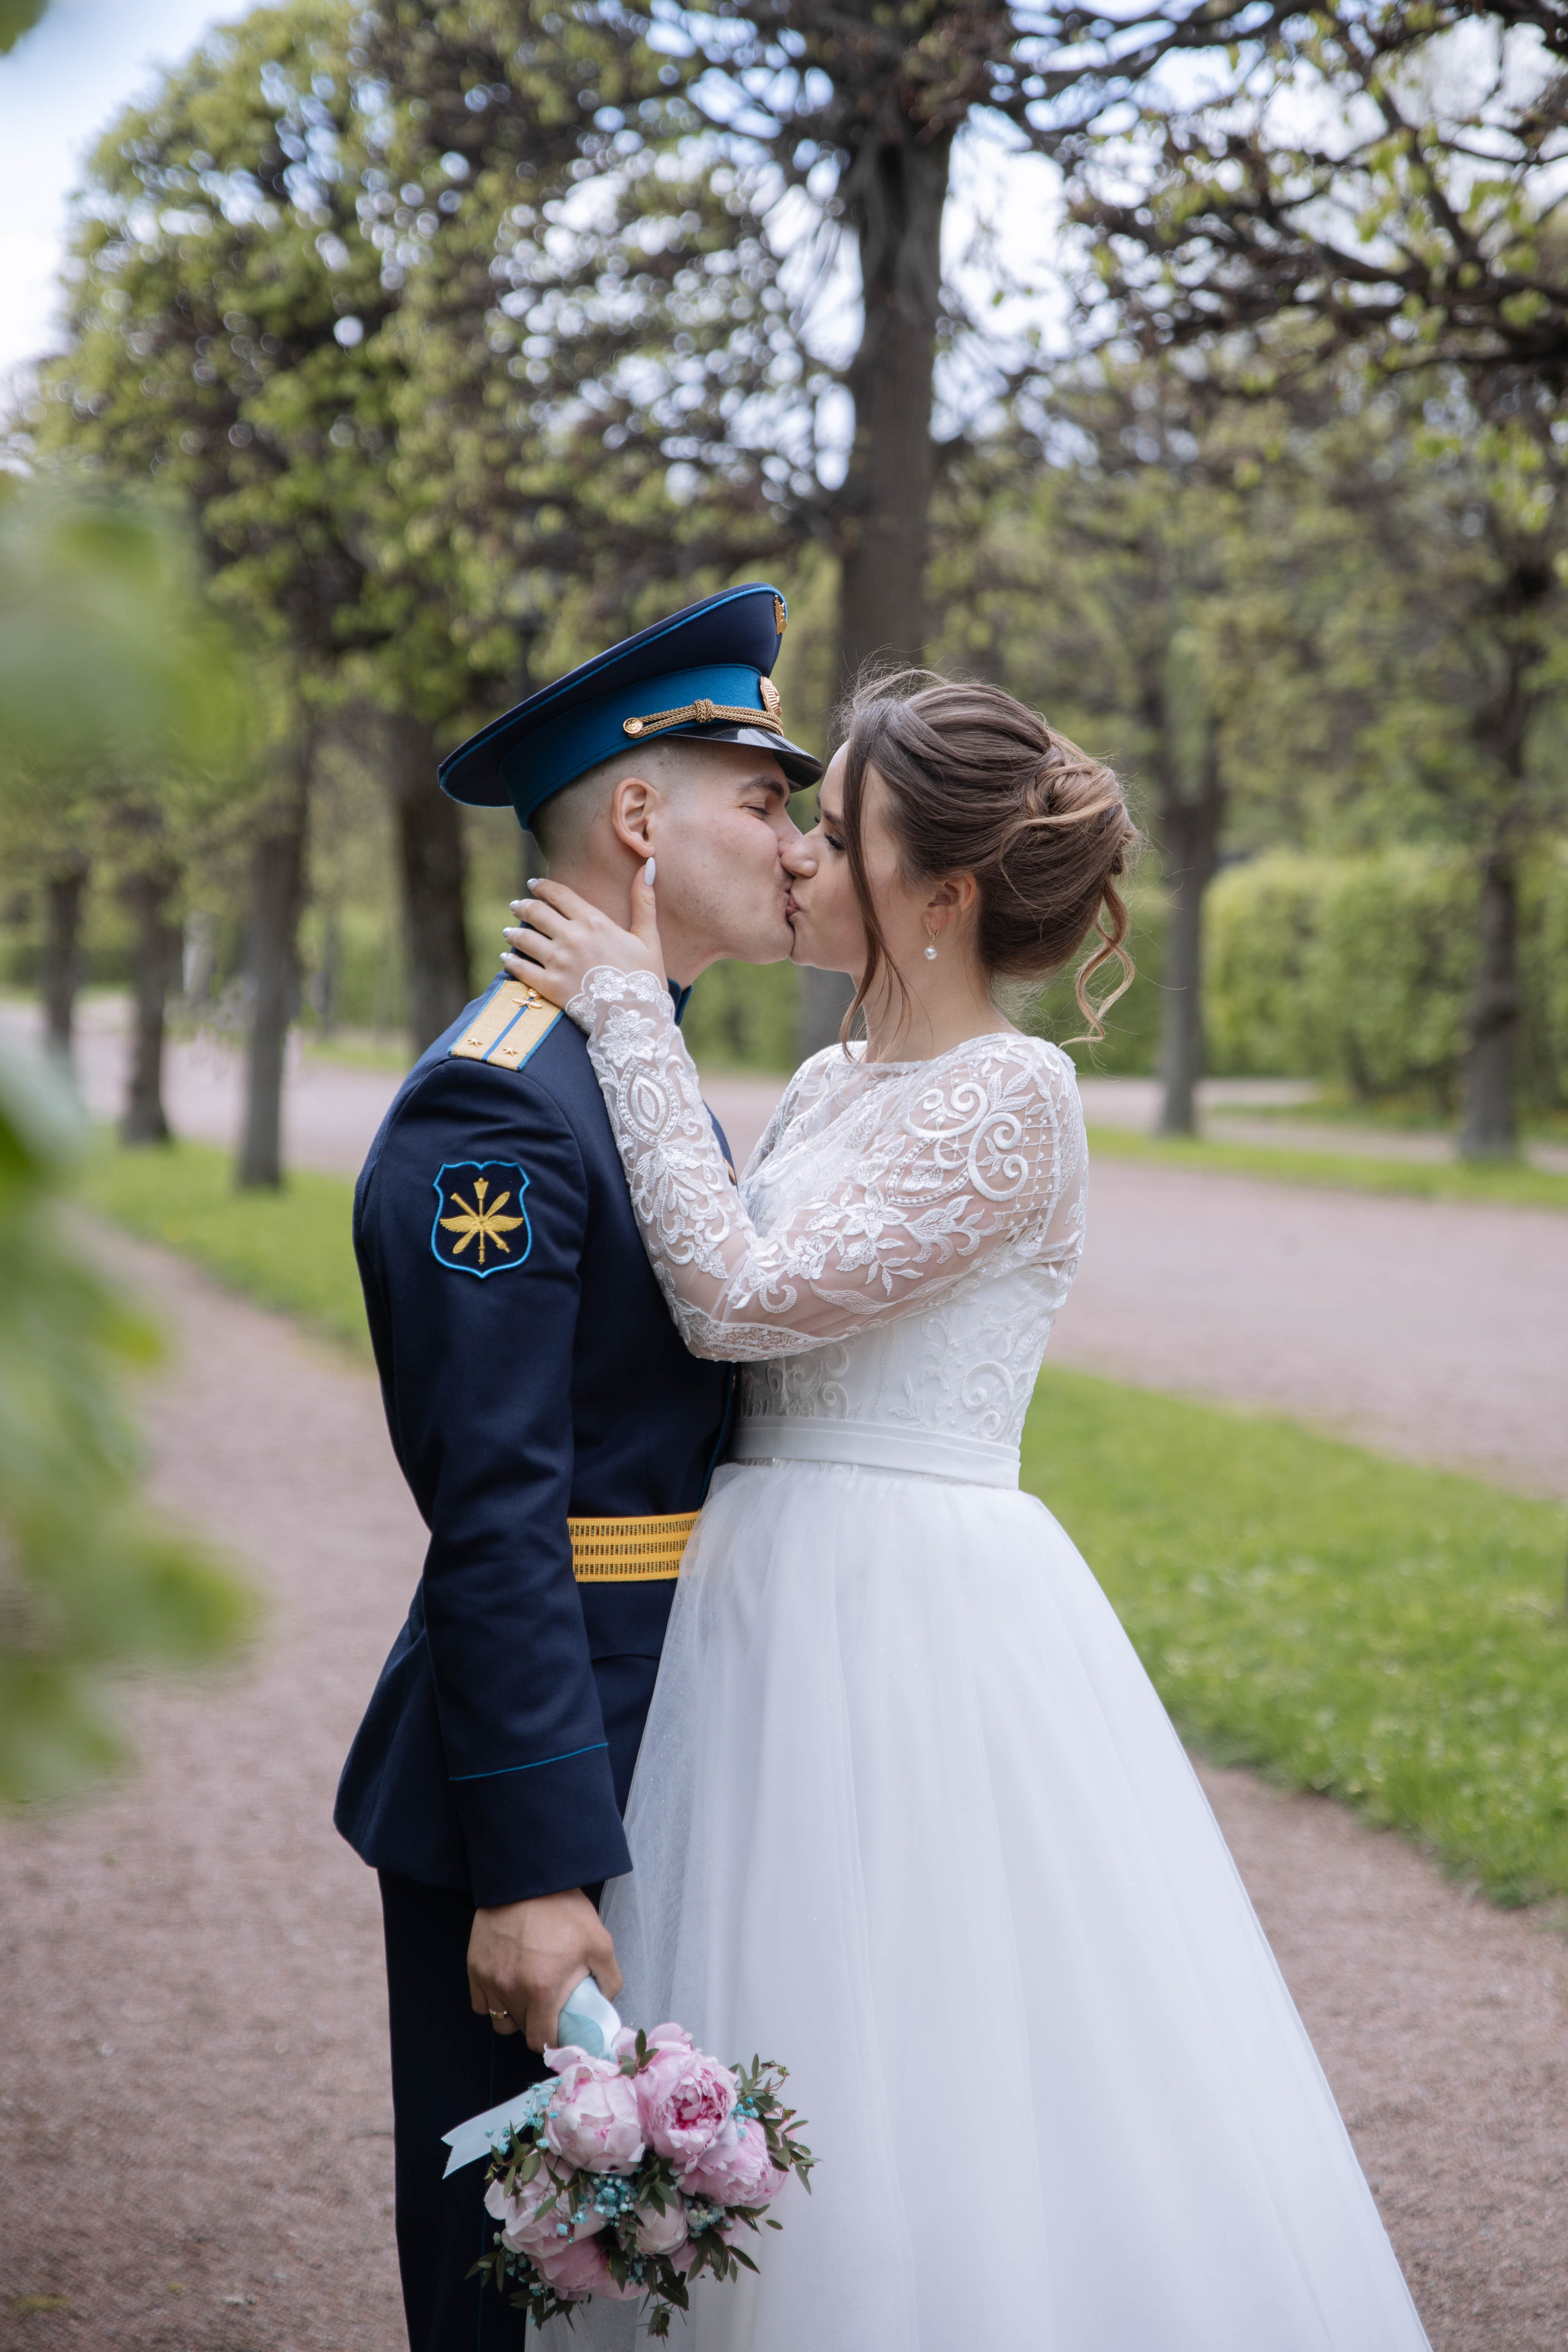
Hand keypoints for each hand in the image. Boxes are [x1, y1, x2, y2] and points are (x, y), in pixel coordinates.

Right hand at [467, 1887, 622, 2051]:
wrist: (529, 1877)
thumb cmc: (564, 1909)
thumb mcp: (600, 1942)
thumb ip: (609, 1980)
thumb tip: (604, 2003)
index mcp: (541, 1991)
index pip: (540, 2041)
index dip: (553, 2041)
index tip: (561, 2031)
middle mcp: (510, 1990)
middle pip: (520, 2029)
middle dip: (536, 2023)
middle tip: (549, 2004)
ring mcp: (489, 1979)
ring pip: (499, 2018)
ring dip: (514, 2013)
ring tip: (528, 1993)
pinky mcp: (475, 1966)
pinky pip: (481, 2002)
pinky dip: (494, 2000)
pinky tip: (509, 1983)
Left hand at [501, 864, 663, 1005]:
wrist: (635, 1018)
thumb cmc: (645, 978)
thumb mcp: (648, 937)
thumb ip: (644, 902)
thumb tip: (649, 866)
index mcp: (594, 922)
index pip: (559, 894)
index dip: (542, 886)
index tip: (532, 884)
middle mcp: (571, 937)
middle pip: (536, 912)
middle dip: (522, 906)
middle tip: (516, 906)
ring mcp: (558, 962)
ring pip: (524, 938)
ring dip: (513, 932)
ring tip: (509, 931)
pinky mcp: (549, 986)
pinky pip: (521, 968)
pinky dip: (510, 961)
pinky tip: (506, 959)